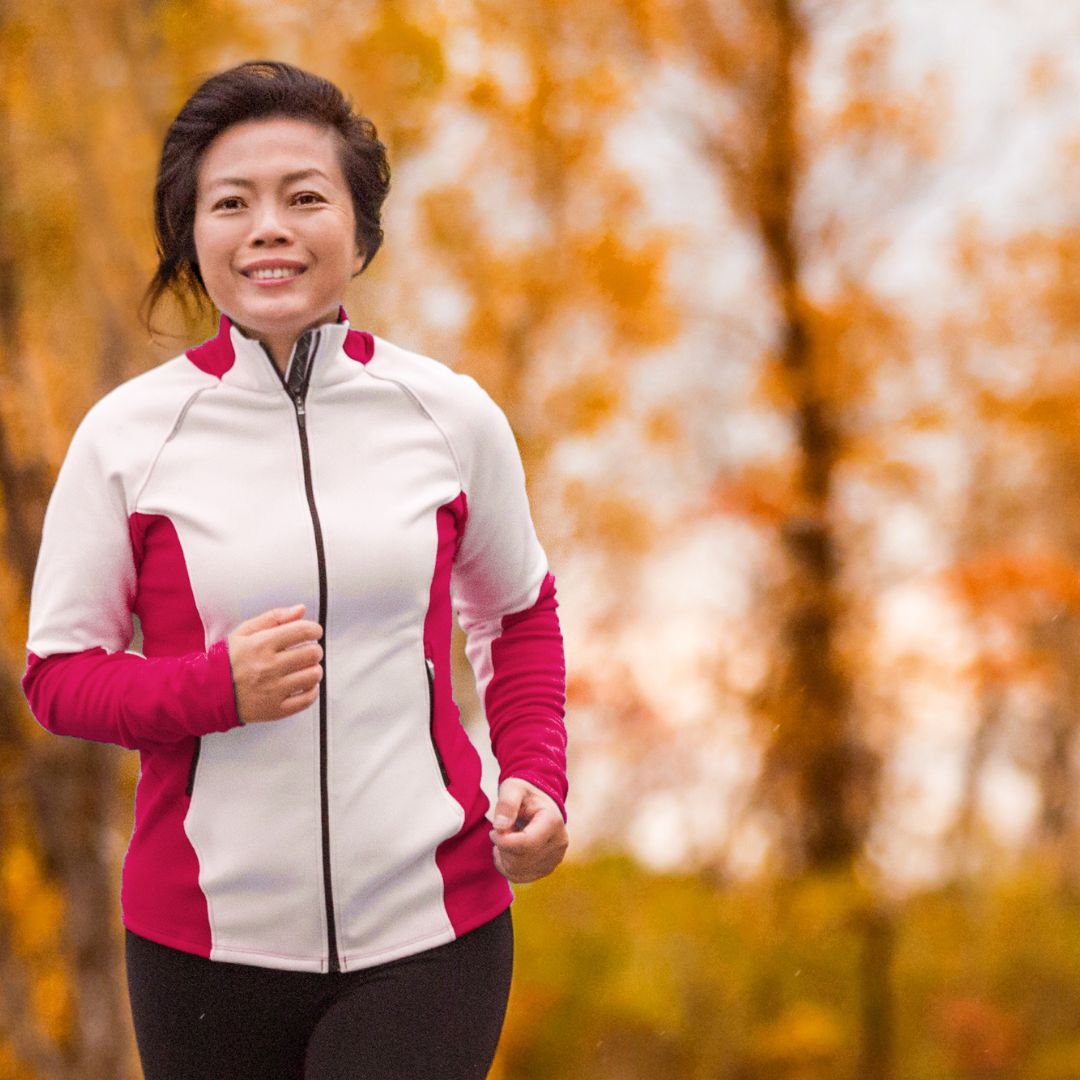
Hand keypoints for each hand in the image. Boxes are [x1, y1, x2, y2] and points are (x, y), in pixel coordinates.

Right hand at [227, 604, 323, 723]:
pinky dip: (311, 690)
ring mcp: (273, 690)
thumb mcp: (245, 632)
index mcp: (261, 644)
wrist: (209, 692)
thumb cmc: (229, 660)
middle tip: (309, 651)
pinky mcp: (275, 710)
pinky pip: (307, 699)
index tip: (314, 632)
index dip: (315, 630)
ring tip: (305, 668)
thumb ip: (274, 618)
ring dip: (314, 669)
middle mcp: (269, 667)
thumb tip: (300, 610)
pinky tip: (304, 684)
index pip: (303, 631)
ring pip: (313, 676)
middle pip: (312, 653)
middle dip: (315, 649)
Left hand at [489, 778, 568, 883]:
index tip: (493, 831)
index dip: (503, 841)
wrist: (539, 802)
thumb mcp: (513, 789)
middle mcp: (559, 842)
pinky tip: (506, 852)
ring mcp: (555, 858)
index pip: (526, 843)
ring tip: (506, 839)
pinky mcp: (547, 868)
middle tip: (501, 831)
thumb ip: (506, 804)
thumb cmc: (525, 793)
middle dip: (503, 848)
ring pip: (519, 871)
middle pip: (521, 859)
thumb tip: (499, 826)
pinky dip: (507, 867)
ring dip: (504, 857)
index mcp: (553, 821)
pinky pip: (520, 877)